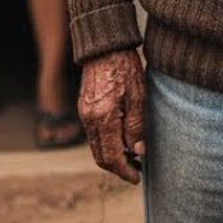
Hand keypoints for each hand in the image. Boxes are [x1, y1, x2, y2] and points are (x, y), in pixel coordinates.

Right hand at [78, 48, 145, 183]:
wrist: (105, 45)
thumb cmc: (125, 67)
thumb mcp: (138, 97)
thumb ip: (136, 127)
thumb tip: (137, 152)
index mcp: (103, 117)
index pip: (111, 158)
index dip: (125, 171)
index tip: (137, 177)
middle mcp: (89, 119)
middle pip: (100, 156)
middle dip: (118, 167)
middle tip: (136, 169)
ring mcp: (84, 113)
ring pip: (96, 146)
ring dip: (111, 155)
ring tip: (132, 154)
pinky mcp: (84, 107)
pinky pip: (93, 133)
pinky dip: (105, 142)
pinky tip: (121, 137)